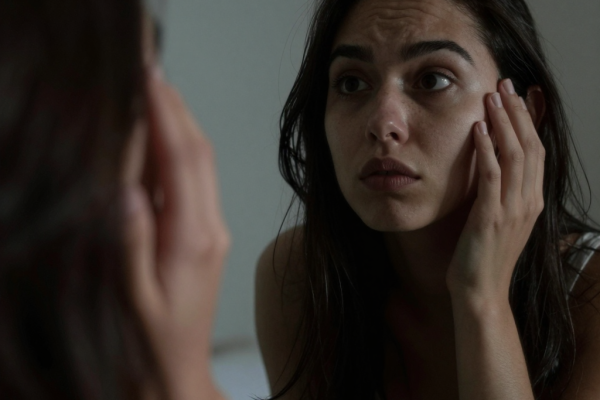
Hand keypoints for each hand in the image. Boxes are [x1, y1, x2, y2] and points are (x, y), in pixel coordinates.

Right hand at [123, 66, 228, 398]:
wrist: (179, 374)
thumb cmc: (152, 343)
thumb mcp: (134, 298)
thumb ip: (132, 242)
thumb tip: (128, 189)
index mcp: (193, 239)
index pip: (182, 161)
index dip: (165, 116)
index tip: (148, 78)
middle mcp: (211, 227)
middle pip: (198, 153)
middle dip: (175, 109)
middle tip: (149, 72)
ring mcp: (214, 230)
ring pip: (201, 163)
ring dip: (180, 124)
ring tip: (154, 92)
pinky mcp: (209, 235)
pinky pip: (196, 181)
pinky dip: (179, 151)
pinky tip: (160, 139)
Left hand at [446, 79, 544, 300]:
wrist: (480, 292)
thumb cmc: (484, 257)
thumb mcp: (499, 220)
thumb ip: (501, 193)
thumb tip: (494, 166)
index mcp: (532, 201)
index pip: (537, 151)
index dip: (529, 121)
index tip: (517, 96)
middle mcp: (528, 201)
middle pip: (530, 146)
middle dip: (517, 113)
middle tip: (505, 85)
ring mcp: (512, 209)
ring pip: (515, 155)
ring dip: (503, 123)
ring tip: (492, 97)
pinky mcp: (491, 217)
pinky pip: (492, 175)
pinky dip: (486, 149)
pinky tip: (477, 129)